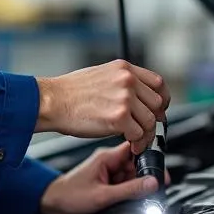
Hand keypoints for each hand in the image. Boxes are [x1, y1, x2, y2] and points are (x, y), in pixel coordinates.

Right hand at [35, 59, 169, 153]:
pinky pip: (138, 134)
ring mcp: (124, 99)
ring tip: (137, 141)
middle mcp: (127, 81)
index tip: (158, 110)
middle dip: (155, 120)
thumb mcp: (100, 75)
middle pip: (157, 104)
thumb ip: (121, 82)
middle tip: (147, 130)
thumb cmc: (69, 92)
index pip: (158, 83)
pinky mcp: (119, 118)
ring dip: (145, 134)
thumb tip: (137, 97)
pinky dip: (136, 142)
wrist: (51, 101)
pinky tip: (130, 144)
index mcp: (124, 69)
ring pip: (150, 121)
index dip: (162, 100)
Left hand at [39, 142, 169, 213]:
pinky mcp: (107, 182)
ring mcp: (108, 172)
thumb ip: (130, 190)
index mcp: (107, 157)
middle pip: (136, 164)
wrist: (53, 205)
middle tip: (150, 190)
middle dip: (144, 177)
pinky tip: (125, 199)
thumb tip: (152, 183)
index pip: (135, 149)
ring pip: (132, 175)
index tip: (159, 170)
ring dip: (136, 186)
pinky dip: (129, 191)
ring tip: (133, 197)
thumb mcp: (103, 195)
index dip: (149, 157)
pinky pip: (125, 184)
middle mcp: (108, 162)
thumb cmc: (70, 196)